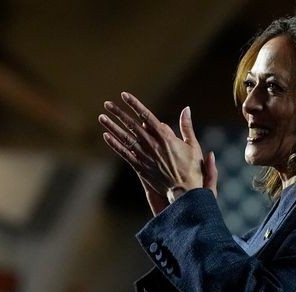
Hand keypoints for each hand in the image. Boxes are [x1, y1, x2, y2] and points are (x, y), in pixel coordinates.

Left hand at [99, 92, 216, 214]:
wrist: (185, 191)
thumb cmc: (192, 168)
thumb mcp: (193, 145)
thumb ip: (187, 126)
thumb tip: (186, 108)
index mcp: (165, 137)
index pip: (147, 116)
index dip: (135, 104)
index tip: (124, 95)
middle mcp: (152, 145)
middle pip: (132, 125)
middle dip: (119, 113)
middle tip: (107, 104)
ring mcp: (145, 156)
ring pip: (125, 138)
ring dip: (112, 127)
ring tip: (101, 117)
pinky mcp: (140, 167)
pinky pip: (125, 154)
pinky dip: (115, 145)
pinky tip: (106, 136)